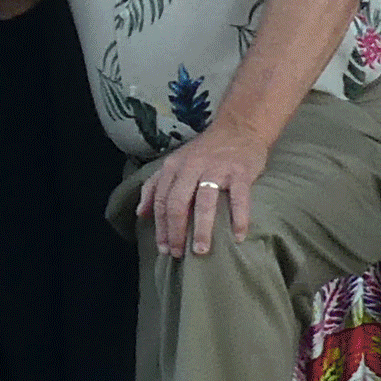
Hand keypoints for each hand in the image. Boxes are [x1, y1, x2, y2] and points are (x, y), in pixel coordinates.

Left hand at [138, 130, 268, 259]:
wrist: (239, 126)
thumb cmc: (205, 150)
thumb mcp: (175, 162)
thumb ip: (155, 185)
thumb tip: (140, 213)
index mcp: (174, 166)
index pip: (162, 200)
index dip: (160, 226)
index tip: (163, 248)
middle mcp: (192, 166)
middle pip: (178, 203)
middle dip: (175, 232)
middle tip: (178, 254)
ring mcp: (217, 169)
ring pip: (204, 202)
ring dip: (202, 229)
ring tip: (201, 250)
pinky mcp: (240, 172)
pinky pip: (239, 198)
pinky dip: (239, 218)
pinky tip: (238, 236)